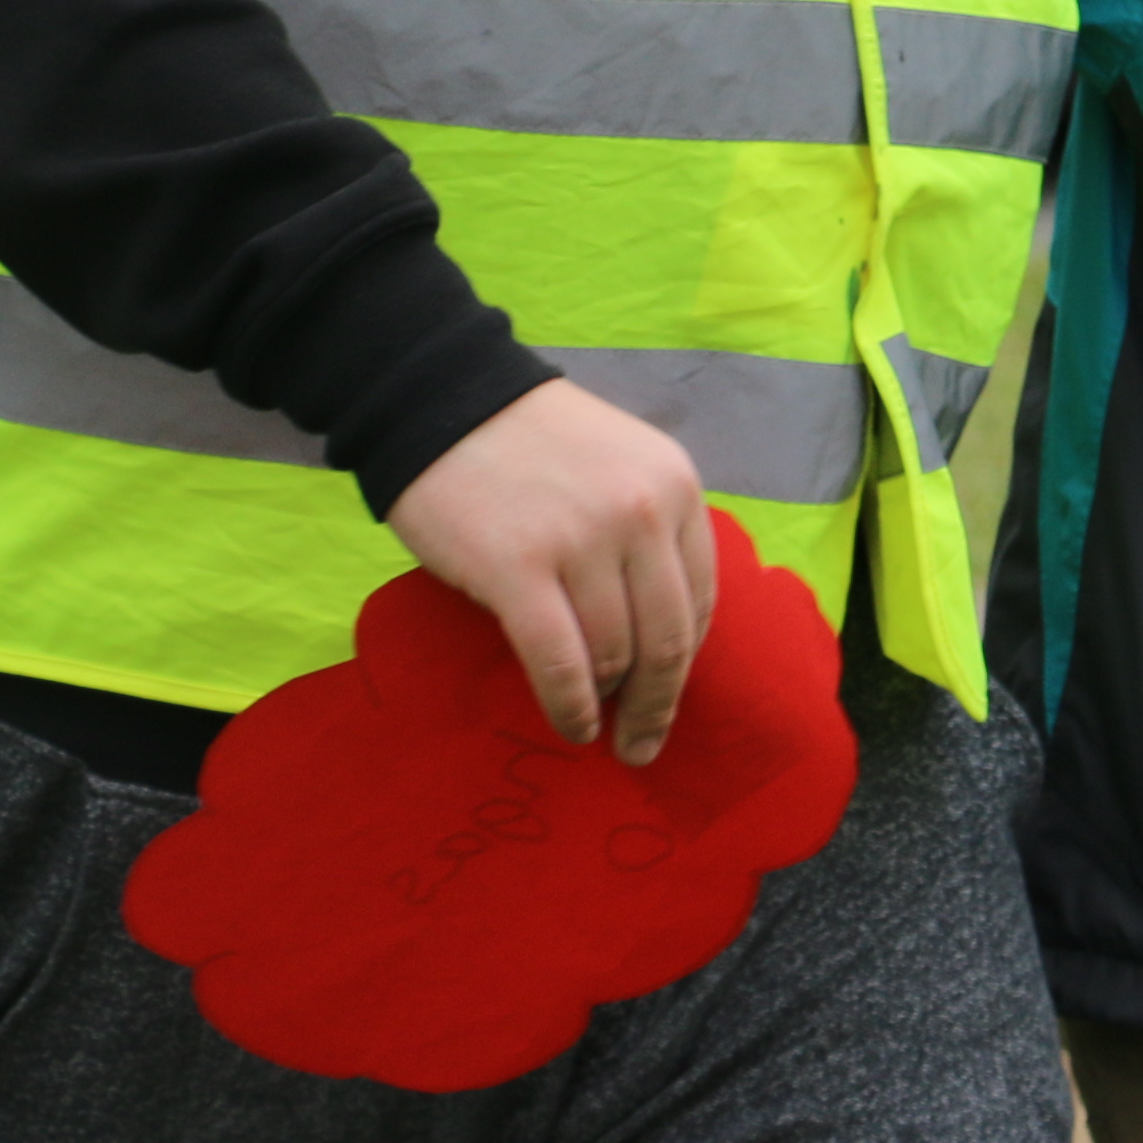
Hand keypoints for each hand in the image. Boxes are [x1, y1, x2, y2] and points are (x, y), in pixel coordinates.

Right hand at [383, 380, 718, 762]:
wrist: (441, 398)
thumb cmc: (529, 441)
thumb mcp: (621, 464)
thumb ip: (650, 531)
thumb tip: (657, 636)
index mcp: (676, 485)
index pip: (701, 599)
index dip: (685, 662)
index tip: (667, 696)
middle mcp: (642, 512)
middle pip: (669, 639)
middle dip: (660, 704)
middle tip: (645, 745)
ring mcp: (582, 540)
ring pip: (615, 655)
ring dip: (606, 703)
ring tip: (590, 722)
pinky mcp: (518, 568)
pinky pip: (561, 663)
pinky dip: (570, 706)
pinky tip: (570, 726)